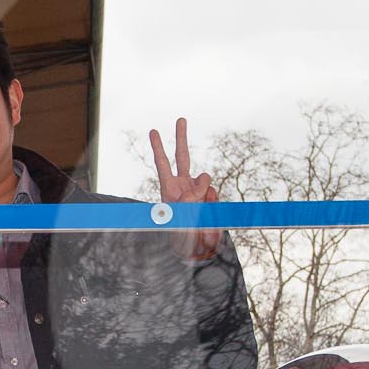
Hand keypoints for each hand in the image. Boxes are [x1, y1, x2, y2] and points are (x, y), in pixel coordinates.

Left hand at [149, 117, 222, 260]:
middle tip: (180, 119)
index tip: (153, 131)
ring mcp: (197, 192)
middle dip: (181, 138)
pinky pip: (215, 194)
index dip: (158, 148)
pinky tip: (208, 213)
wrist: (195, 250)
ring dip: (205, 191)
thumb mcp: (184, 213)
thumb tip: (205, 178)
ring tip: (199, 209)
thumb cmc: (182, 233)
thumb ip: (194, 194)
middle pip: (182, 157)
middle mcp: (182, 186)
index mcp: (169, 188)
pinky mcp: (210, 199)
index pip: (163, 164)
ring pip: (205, 179)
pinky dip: (213, 202)